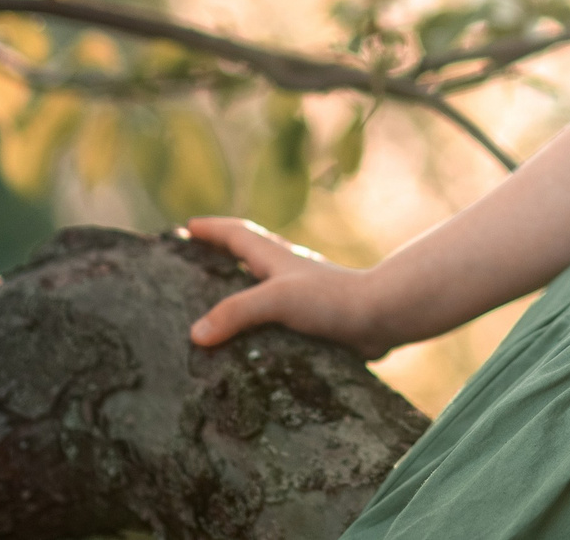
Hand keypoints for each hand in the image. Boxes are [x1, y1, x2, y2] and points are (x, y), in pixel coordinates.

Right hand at [182, 217, 389, 358]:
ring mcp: (300, 296)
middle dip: (220, 254)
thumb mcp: (278, 299)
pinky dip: (256, 323)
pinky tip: (248, 343)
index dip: (212, 229)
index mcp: (276, 258)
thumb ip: (237, 312)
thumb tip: (196, 333)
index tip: (188, 226)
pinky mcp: (311, 320)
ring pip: (261, 287)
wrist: (381, 318)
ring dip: (238, 290)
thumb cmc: (331, 300)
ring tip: (212, 306)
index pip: (237, 235)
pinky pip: (274, 317)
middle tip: (193, 260)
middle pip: (247, 256)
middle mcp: (287, 273)